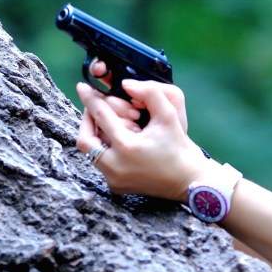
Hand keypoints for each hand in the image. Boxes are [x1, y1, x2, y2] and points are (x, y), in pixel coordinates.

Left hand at [76, 79, 209, 202]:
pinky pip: (102, 164)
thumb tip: (126, 84)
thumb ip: (150, 93)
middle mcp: (116, 166)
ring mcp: (114, 179)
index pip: (100, 116)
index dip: (90, 99)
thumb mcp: (169, 116)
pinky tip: (117, 143)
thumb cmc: (179, 149)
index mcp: (127, 147)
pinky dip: (106, 151)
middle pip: (85, 139)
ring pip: (91, 153)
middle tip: (93, 109)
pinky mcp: (116, 186)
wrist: (188, 180)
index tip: (83, 87)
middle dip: (86, 121)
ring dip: (96, 136)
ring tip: (107, 126)